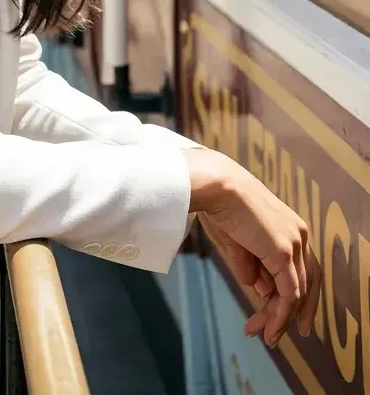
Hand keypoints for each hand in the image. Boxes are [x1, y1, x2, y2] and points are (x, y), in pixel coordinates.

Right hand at [184, 148, 322, 348]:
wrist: (215, 185)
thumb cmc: (219, 205)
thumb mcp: (237, 242)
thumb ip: (252, 267)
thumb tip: (262, 291)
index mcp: (290, 227)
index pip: (300, 269)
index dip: (291, 295)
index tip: (276, 315)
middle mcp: (299, 234)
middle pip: (306, 283)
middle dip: (290, 313)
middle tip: (274, 335)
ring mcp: (294, 242)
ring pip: (297, 292)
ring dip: (279, 318)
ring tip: (264, 336)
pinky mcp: (284, 252)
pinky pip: (289, 294)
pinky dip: (281, 315)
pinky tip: (270, 328)